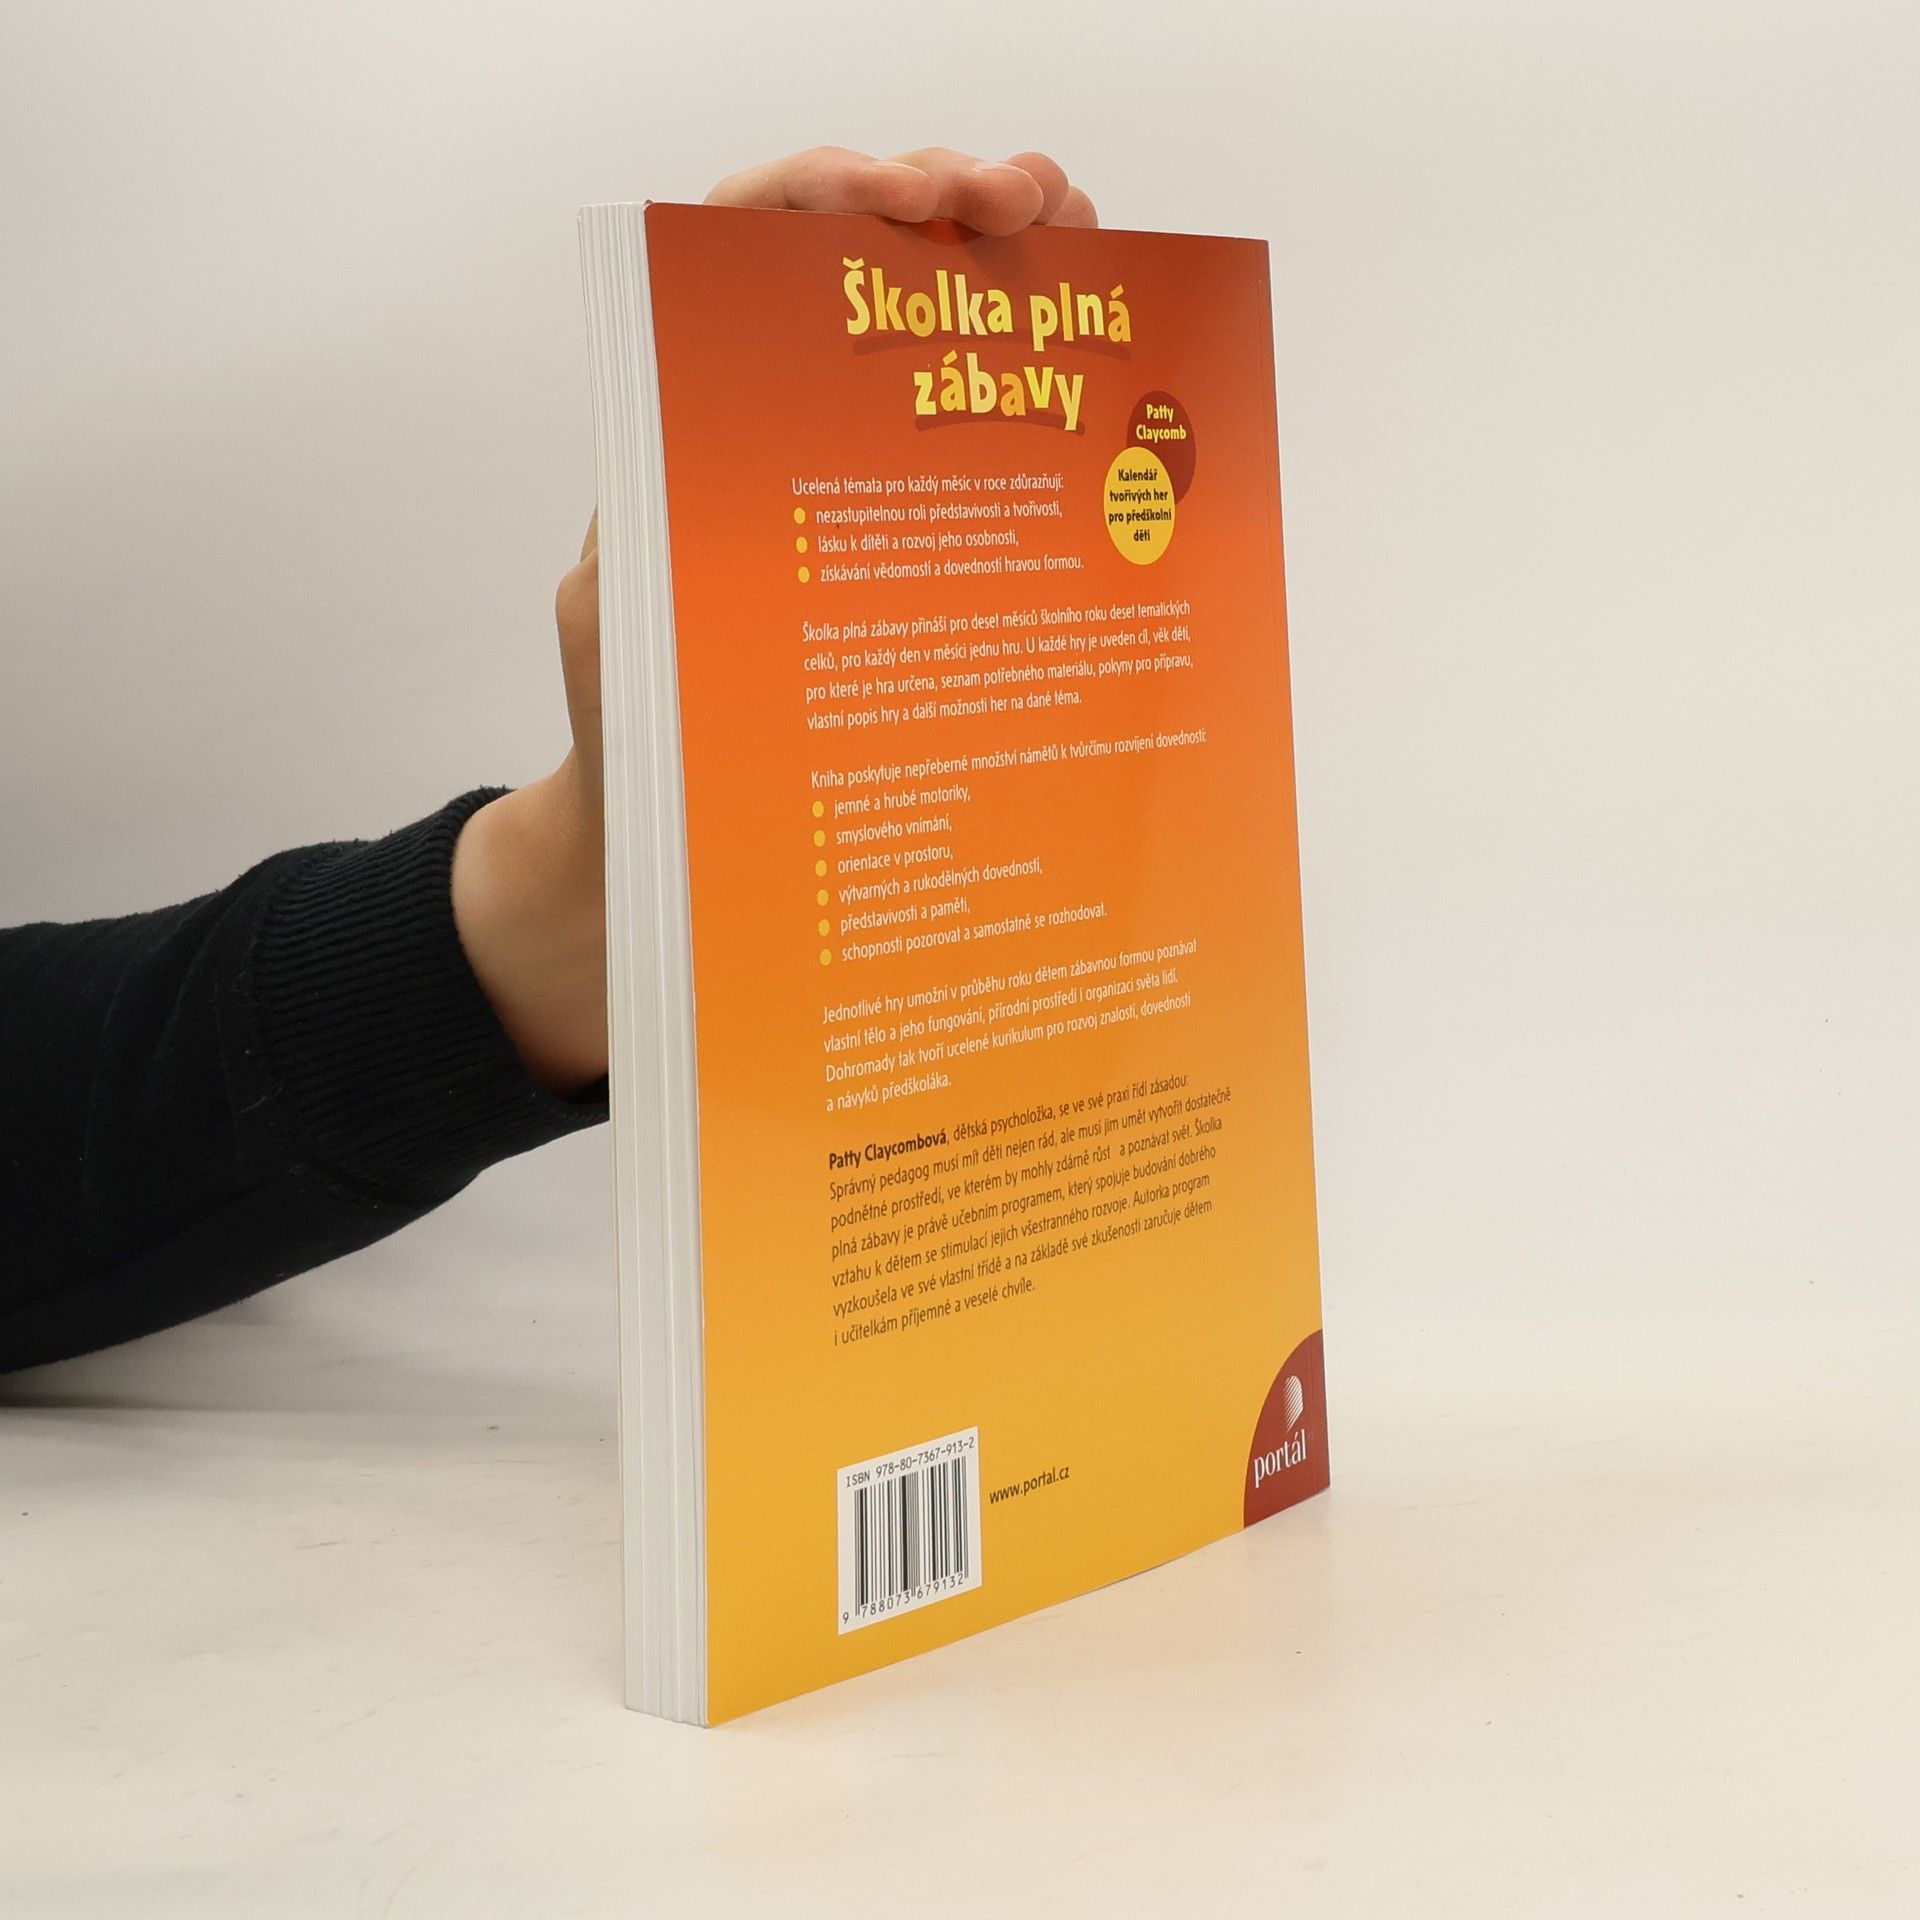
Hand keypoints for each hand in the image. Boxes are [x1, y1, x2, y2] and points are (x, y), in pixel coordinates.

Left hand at [452, 148, 1095, 1091]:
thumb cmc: (640, 761)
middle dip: (946, 204)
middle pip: (857, 269)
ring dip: (1006, 268)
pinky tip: (1102, 368)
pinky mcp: (910, 553)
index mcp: (691, 436)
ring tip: (1083, 237)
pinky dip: (1035, 388)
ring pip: (929, 340)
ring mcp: (850, 491)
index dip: (817, 198)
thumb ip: (644, 570)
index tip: (901, 200)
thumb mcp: (622, 652)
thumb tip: (696, 505)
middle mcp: (774, 440)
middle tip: (1034, 203)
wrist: (673, 861)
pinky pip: (974, 448)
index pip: (739, 254)